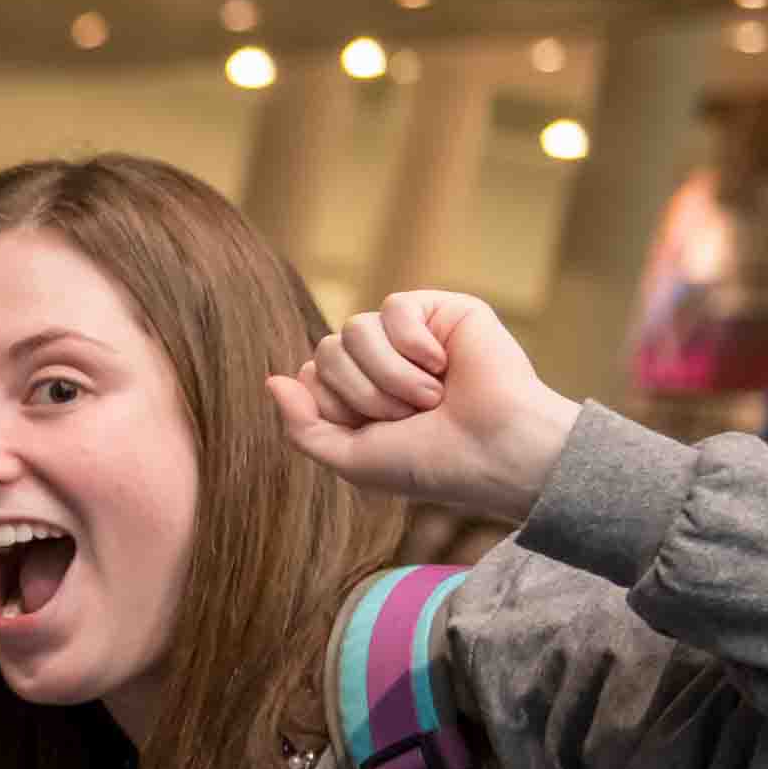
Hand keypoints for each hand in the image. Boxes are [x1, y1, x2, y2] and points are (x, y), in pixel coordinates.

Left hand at [266, 290, 579, 527]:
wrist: (494, 452)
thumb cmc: (430, 463)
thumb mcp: (351, 459)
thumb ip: (302, 425)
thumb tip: (273, 380)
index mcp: (358, 394)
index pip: (309, 376)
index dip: (334, 406)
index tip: (375, 431)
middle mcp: (381, 361)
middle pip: (327, 351)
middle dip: (362, 393)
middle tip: (409, 417)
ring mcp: (411, 335)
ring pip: (355, 328)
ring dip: (389, 375)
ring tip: (429, 398)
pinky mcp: (443, 310)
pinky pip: (395, 306)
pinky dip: (413, 344)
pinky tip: (442, 365)